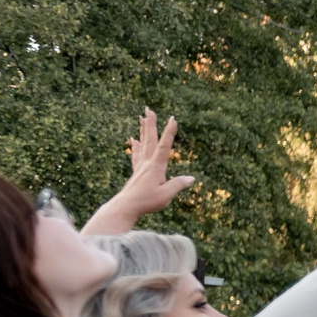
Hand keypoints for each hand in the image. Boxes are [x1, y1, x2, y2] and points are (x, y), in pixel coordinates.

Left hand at [85, 109, 197, 233]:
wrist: (126, 207)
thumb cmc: (147, 202)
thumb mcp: (166, 195)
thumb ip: (178, 184)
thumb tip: (191, 178)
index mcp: (156, 166)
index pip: (164, 146)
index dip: (169, 132)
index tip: (173, 119)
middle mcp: (147, 163)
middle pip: (150, 139)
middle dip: (151, 124)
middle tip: (149, 109)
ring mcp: (140, 166)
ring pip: (142, 144)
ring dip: (143, 130)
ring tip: (142, 117)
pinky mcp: (137, 172)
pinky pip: (136, 155)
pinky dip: (136, 145)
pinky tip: (134, 139)